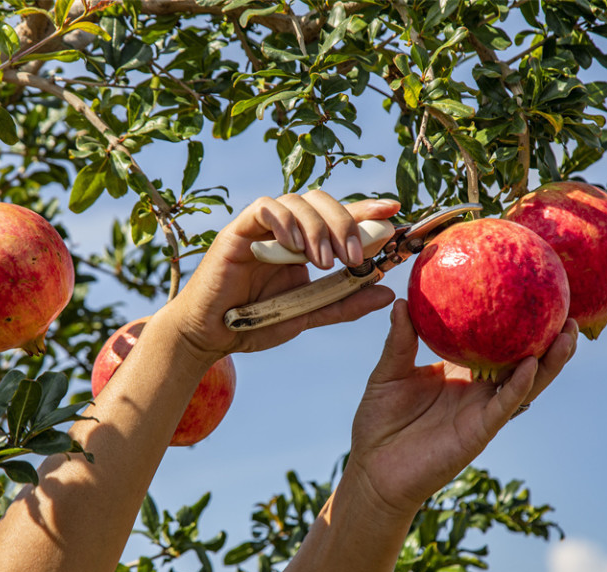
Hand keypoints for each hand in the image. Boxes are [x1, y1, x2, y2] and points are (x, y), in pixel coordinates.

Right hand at [165, 191, 400, 361]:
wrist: (212, 336)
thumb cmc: (256, 322)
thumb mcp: (309, 314)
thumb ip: (345, 303)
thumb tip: (387, 292)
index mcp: (305, 244)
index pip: (340, 216)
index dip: (367, 209)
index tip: (394, 211)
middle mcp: (286, 229)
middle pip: (322, 201)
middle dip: (345, 223)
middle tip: (353, 258)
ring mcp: (262, 228)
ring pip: (297, 201)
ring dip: (317, 227)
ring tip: (325, 263)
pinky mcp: (238, 231)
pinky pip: (264, 208)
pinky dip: (284, 221)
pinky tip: (293, 247)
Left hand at [346, 299, 578, 518]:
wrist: (373, 470)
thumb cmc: (378, 422)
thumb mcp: (388, 373)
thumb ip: (400, 340)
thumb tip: (404, 300)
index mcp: (459, 373)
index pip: (494, 342)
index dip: (514, 322)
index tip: (533, 291)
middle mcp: (477, 390)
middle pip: (522, 359)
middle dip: (547, 338)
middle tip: (568, 307)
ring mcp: (482, 411)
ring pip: (526, 383)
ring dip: (549, 361)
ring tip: (568, 334)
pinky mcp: (479, 433)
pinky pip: (504, 406)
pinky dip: (519, 386)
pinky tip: (529, 365)